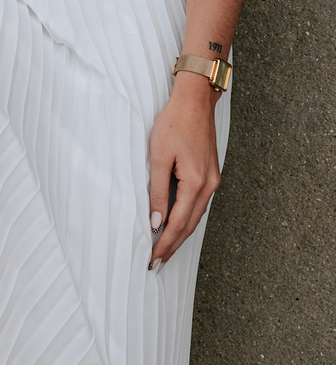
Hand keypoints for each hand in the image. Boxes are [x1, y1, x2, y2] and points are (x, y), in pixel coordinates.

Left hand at [147, 71, 220, 268]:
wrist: (196, 100)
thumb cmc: (174, 123)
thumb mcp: (159, 156)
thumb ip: (157, 191)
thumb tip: (156, 223)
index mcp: (196, 183)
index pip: (177, 224)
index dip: (164, 244)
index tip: (152, 260)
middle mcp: (209, 186)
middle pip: (189, 226)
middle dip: (172, 247)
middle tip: (156, 265)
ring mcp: (212, 181)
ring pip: (195, 217)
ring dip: (179, 235)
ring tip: (164, 251)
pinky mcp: (211, 174)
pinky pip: (198, 205)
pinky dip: (186, 219)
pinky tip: (176, 225)